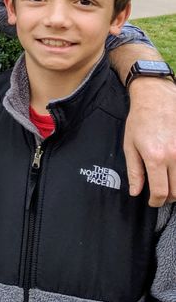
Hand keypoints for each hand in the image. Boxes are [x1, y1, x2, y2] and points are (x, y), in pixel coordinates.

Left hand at [123, 77, 175, 205]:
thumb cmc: (140, 121)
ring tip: (169, 184)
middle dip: (169, 197)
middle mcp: (174, 156)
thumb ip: (134, 171)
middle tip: (160, 194)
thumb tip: (136, 192)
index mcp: (155, 157)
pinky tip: (174, 172)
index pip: (161, 191)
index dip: (156, 201)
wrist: (156, 99)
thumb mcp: (130, 145)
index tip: (152, 202)